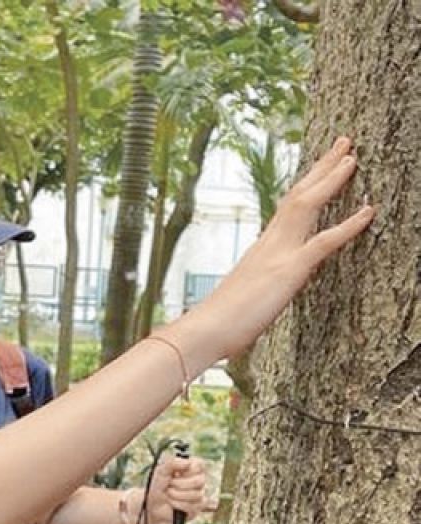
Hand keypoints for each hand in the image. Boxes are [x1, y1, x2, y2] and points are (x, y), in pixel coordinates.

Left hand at [146, 455, 208, 523]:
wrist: (153, 503)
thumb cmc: (158, 485)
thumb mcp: (160, 471)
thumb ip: (171, 463)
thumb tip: (187, 463)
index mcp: (191, 468)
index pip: (200, 464)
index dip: (189, 470)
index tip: (177, 472)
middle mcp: (198, 480)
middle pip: (200, 481)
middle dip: (180, 484)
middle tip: (169, 484)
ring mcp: (199, 494)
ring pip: (197, 495)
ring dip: (177, 495)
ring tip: (169, 494)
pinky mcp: (197, 508)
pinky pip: (193, 506)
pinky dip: (178, 504)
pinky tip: (172, 502)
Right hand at [177, 137, 374, 361]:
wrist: (206, 329)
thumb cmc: (221, 321)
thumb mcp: (247, 295)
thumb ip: (262, 284)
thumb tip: (266, 289)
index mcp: (262, 248)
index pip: (288, 206)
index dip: (309, 184)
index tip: (323, 164)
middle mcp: (270, 243)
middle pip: (299, 195)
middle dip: (322, 167)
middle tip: (343, 143)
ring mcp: (279, 254)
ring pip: (307, 205)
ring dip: (331, 179)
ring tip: (351, 157)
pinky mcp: (289, 271)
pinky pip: (323, 242)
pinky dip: (348, 224)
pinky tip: (368, 211)